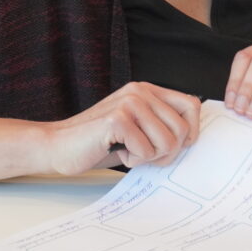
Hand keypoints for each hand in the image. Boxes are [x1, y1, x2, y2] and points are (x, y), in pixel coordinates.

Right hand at [44, 82, 200, 175]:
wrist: (58, 145)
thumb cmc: (99, 142)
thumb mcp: (136, 127)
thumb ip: (160, 124)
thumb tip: (193, 135)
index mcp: (146, 90)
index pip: (191, 105)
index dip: (191, 132)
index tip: (174, 147)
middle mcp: (139, 91)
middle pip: (183, 129)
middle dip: (167, 152)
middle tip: (143, 153)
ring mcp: (128, 103)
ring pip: (168, 142)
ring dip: (149, 157)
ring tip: (127, 150)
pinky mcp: (117, 119)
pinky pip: (146, 150)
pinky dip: (133, 160)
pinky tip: (115, 151)